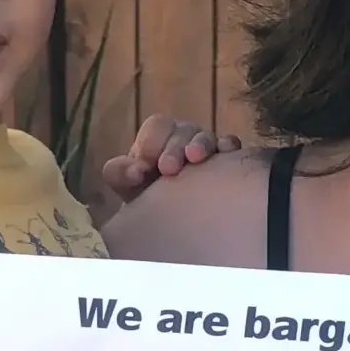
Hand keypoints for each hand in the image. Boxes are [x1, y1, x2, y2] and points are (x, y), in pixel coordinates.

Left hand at [102, 114, 239, 203]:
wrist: (174, 225)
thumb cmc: (149, 198)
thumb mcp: (129, 187)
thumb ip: (119, 174)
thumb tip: (132, 171)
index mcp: (159, 140)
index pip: (158, 126)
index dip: (151, 141)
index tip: (143, 166)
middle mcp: (184, 139)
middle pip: (182, 130)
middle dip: (174, 147)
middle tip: (167, 169)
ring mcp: (208, 149)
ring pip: (206, 137)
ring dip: (200, 145)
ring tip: (194, 158)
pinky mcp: (228, 161)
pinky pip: (230, 146)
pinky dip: (228, 146)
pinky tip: (226, 153)